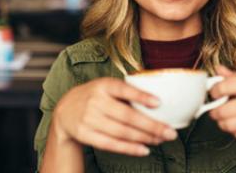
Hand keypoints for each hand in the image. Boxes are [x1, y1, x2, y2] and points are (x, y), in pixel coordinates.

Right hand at [51, 77, 177, 155]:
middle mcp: (95, 101)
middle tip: (171, 132)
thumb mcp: (106, 87)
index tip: (158, 102)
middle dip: (152, 126)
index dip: (140, 96)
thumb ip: (126, 92)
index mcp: (103, 85)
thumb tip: (160, 104)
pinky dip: (129, 148)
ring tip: (161, 140)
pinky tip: (144, 149)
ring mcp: (88, 119)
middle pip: (127, 116)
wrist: (64, 110)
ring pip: (122, 132)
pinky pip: (111, 144)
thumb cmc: (94, 97)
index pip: (123, 89)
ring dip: (144, 138)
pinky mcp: (85, 134)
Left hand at [209, 66, 235, 144]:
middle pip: (224, 110)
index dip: (214, 92)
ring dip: (223, 124)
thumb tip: (218, 69)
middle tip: (215, 111)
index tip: (214, 94)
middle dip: (215, 112)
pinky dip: (235, 132)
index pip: (225, 86)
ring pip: (230, 125)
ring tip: (225, 120)